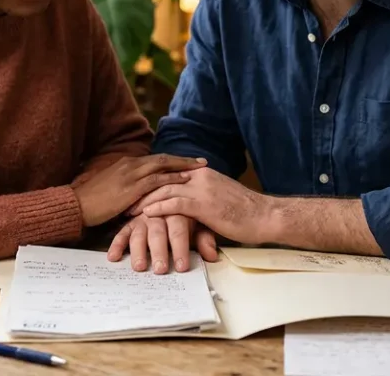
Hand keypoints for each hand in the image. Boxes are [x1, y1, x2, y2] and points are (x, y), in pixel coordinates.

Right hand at [71, 154, 206, 226]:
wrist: (77, 205)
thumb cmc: (92, 201)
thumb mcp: (112, 189)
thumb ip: (128, 188)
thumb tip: (142, 195)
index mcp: (126, 164)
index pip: (155, 160)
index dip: (173, 161)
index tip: (189, 162)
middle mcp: (130, 165)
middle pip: (163, 159)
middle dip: (184, 160)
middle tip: (202, 162)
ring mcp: (131, 175)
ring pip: (162, 166)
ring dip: (183, 167)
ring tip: (200, 169)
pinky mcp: (131, 187)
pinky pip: (156, 180)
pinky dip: (172, 178)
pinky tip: (185, 181)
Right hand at [107, 214, 217, 273]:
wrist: (171, 194)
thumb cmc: (186, 215)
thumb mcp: (198, 223)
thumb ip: (204, 238)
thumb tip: (212, 256)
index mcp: (177, 211)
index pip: (179, 230)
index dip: (180, 248)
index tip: (182, 267)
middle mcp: (158, 214)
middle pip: (158, 232)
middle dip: (159, 252)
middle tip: (160, 269)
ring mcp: (142, 218)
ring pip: (139, 234)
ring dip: (138, 251)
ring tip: (139, 267)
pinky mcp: (129, 223)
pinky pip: (121, 233)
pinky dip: (116, 244)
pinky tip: (113, 257)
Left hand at [129, 166, 274, 244]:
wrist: (265, 216)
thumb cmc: (245, 212)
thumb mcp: (219, 199)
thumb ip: (202, 198)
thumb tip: (189, 207)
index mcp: (202, 173)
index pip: (169, 174)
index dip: (150, 183)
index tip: (135, 192)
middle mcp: (199, 176)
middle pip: (163, 179)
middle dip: (142, 191)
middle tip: (125, 201)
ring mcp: (201, 188)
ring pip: (165, 190)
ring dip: (144, 201)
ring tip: (129, 210)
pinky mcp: (204, 203)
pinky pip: (175, 203)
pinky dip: (158, 208)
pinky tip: (146, 215)